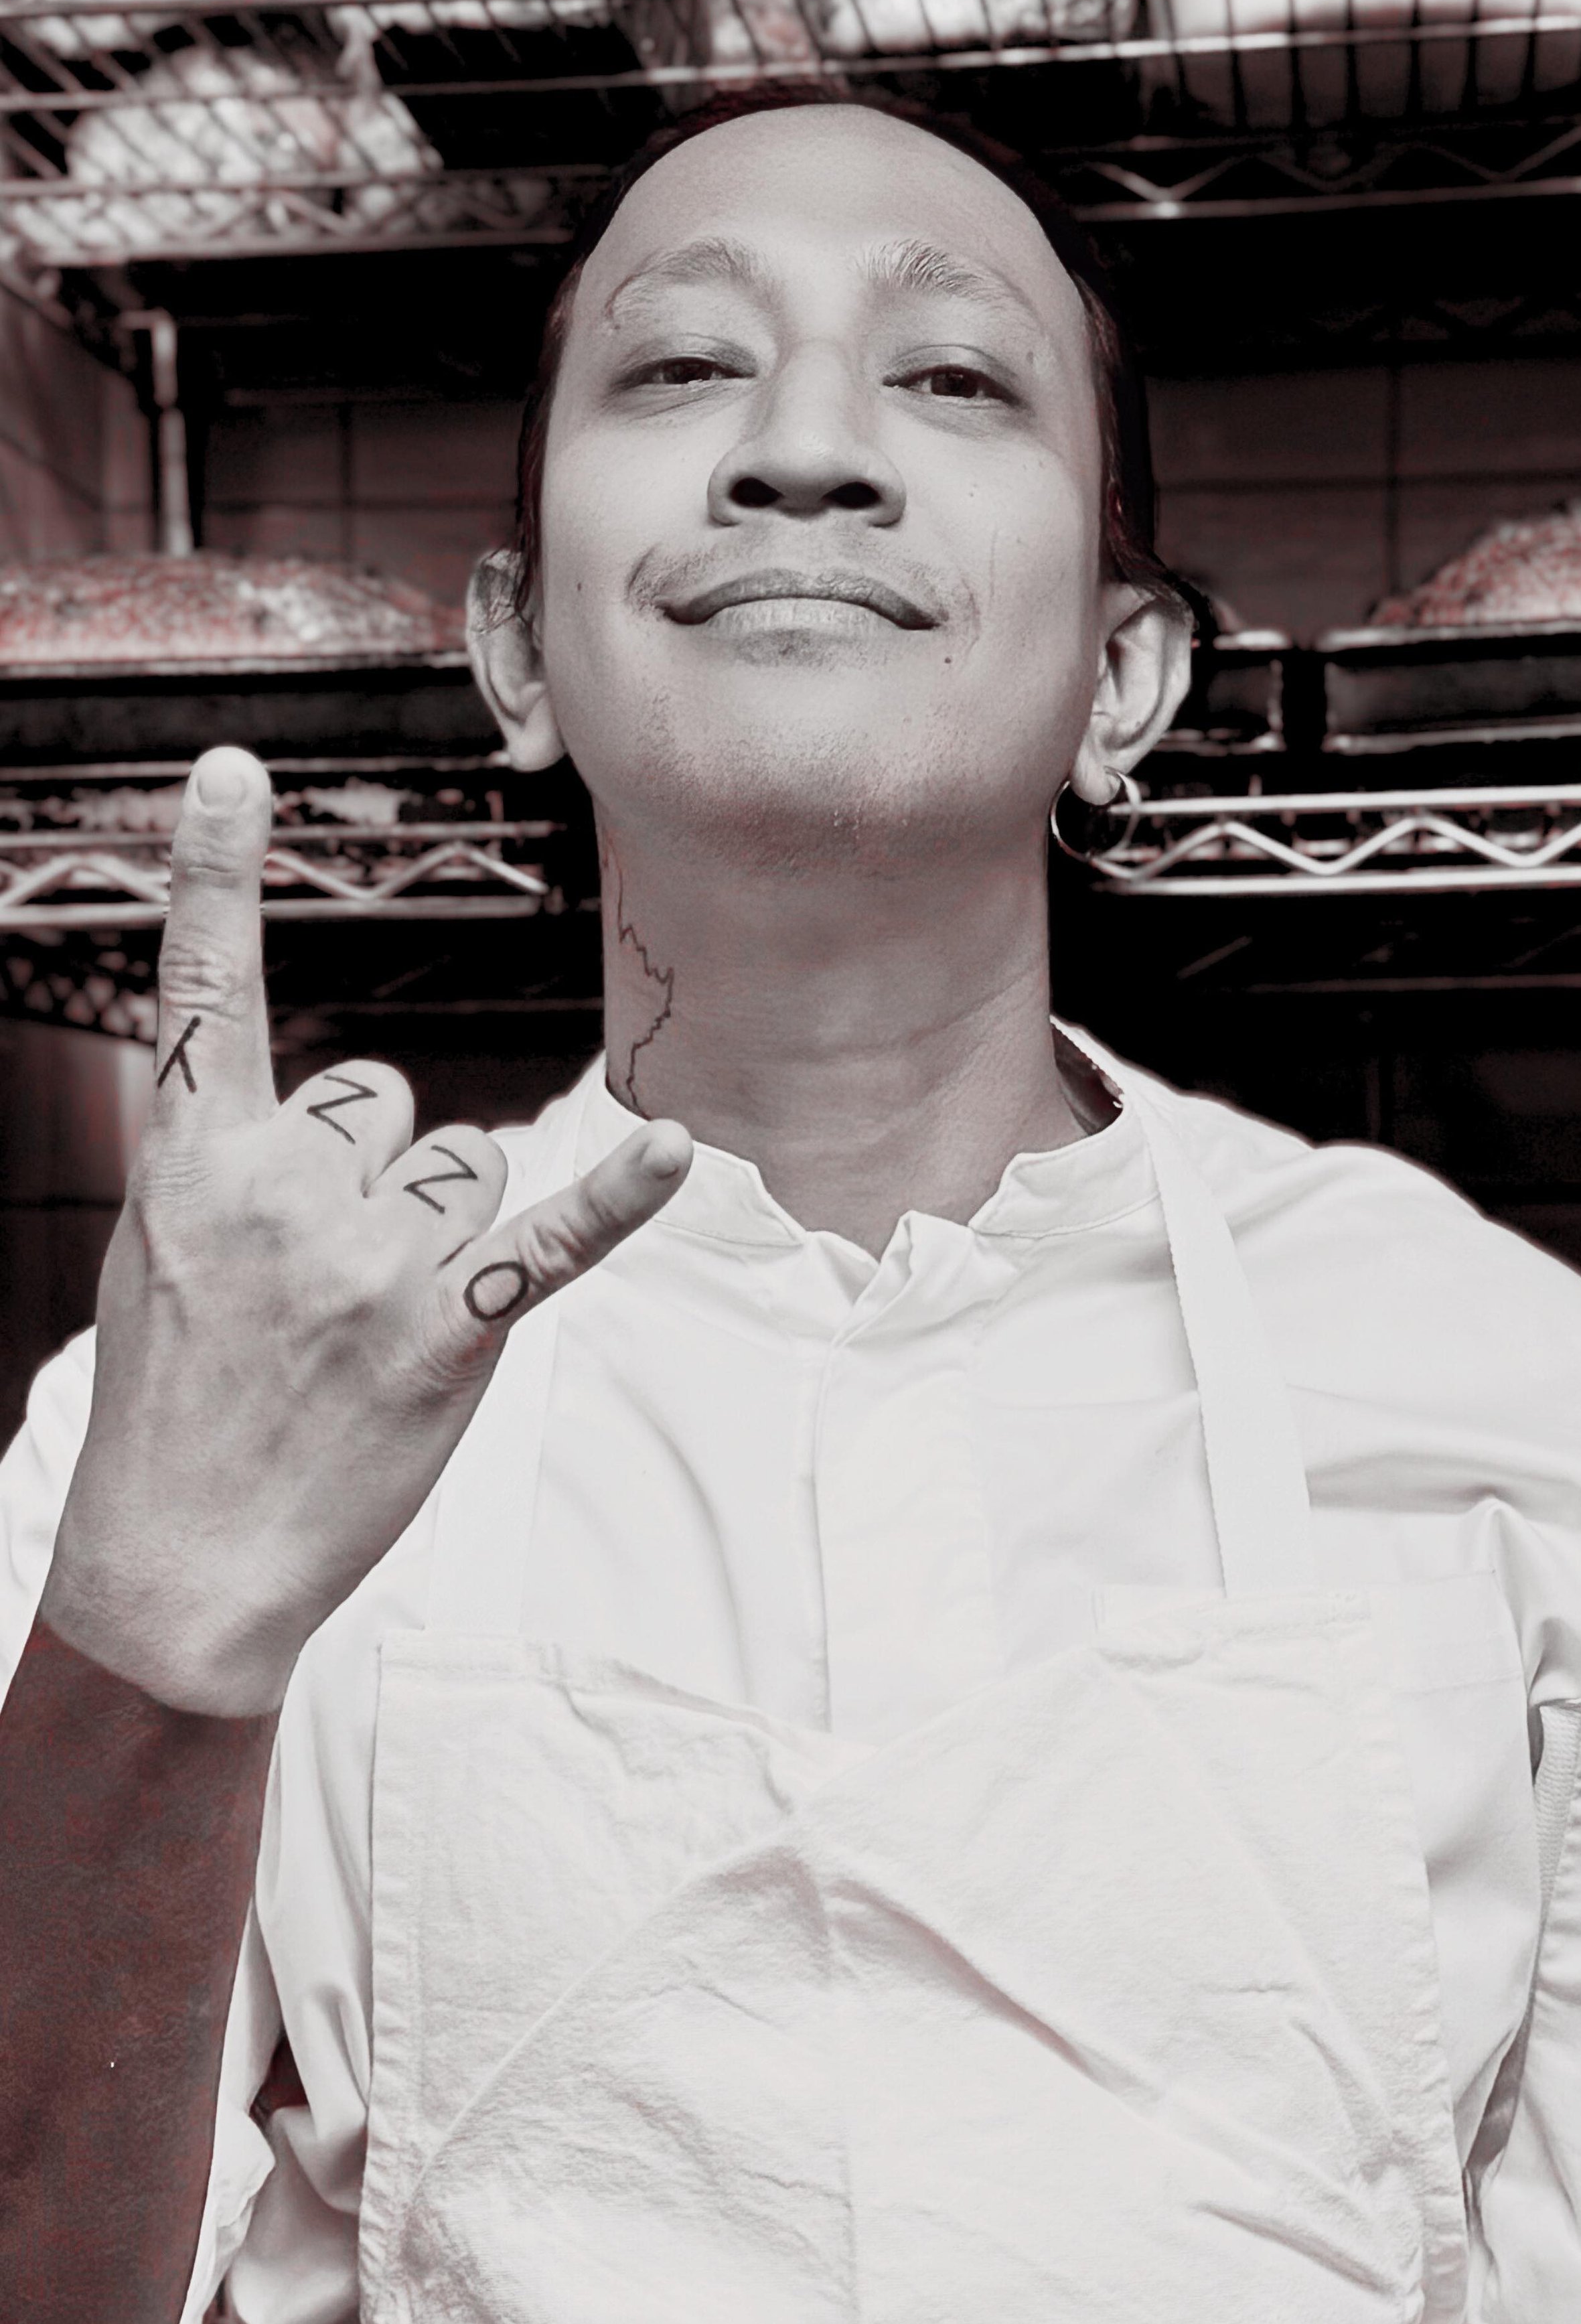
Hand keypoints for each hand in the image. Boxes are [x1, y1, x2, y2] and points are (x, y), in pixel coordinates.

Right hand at [42, 746, 691, 1713]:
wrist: (183, 1554)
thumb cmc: (179, 1401)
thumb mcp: (160, 1256)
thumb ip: (232, 1164)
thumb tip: (339, 1123)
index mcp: (191, 1157)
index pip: (204, 989)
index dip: (215, 871)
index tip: (236, 769)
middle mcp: (277, 1186)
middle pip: (385, 1100)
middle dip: (369, 1177)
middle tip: (312, 1288)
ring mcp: (363, 1258)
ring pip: (462, 1165)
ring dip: (438, 1232)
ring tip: (367, 1327)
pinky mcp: (443, 1328)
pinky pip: (545, 1238)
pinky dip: (616, 1201)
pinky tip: (676, 1154)